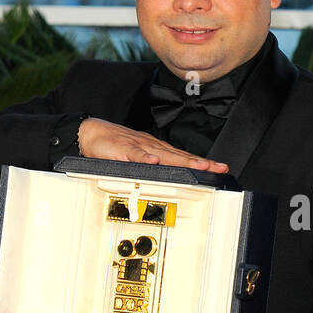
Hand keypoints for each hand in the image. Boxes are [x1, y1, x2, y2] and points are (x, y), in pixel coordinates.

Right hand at [78, 117, 228, 173]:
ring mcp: (139, 147)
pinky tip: (154, 160)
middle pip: (181, 156)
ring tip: (198, 166)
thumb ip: (154, 169)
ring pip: (164, 154)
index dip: (203, 163)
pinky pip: (135, 154)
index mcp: (158, 150)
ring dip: (182, 160)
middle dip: (200, 163)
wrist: (91, 132)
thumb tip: (172, 179)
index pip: (185, 157)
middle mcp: (153, 147)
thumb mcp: (139, 159)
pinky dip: (145, 157)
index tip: (220, 168)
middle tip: (218, 168)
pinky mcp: (122, 149)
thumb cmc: (116, 146)